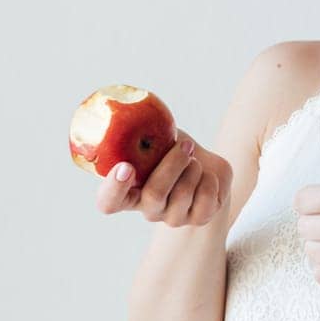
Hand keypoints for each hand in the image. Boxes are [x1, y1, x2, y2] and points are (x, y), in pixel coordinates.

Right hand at [96, 127, 231, 226]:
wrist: (206, 168)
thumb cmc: (172, 151)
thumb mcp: (156, 138)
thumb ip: (142, 131)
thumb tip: (133, 102)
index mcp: (128, 191)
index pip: (109, 202)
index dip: (114, 189)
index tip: (126, 167)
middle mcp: (149, 209)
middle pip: (154, 194)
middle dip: (172, 165)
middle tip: (185, 146)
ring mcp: (173, 217)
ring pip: (182, 194)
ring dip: (193, 168)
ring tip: (194, 159)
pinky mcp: (199, 218)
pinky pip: (206, 199)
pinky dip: (210, 180)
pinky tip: (207, 175)